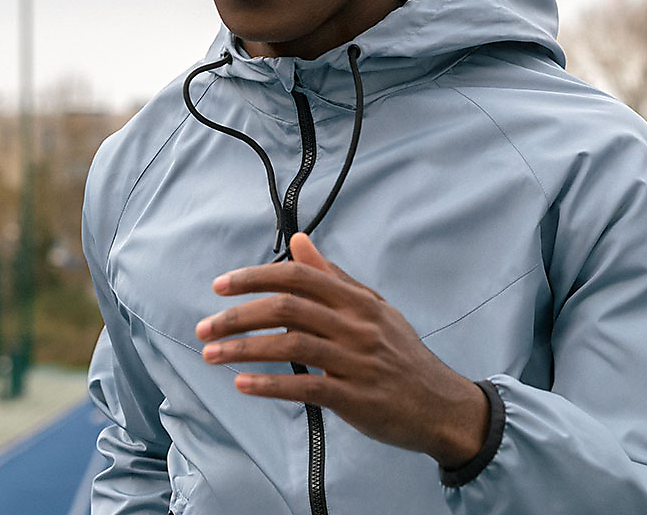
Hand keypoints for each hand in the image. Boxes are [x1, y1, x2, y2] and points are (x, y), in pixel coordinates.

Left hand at [195, 232, 488, 467]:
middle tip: (205, 327)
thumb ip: (333, 277)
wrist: (440, 404)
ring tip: (211, 355)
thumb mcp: (374, 308)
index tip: (220, 285)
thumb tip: (299, 241)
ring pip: (290, 346)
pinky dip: (270, 385)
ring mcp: (356, 362)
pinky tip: (243, 384)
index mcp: (358, 300)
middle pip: (287, 309)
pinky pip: (305, 388)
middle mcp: (357, 325)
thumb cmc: (401, 355)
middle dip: (238, 315)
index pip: (298, 277)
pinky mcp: (355, 398)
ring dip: (244, 349)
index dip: (255, 278)